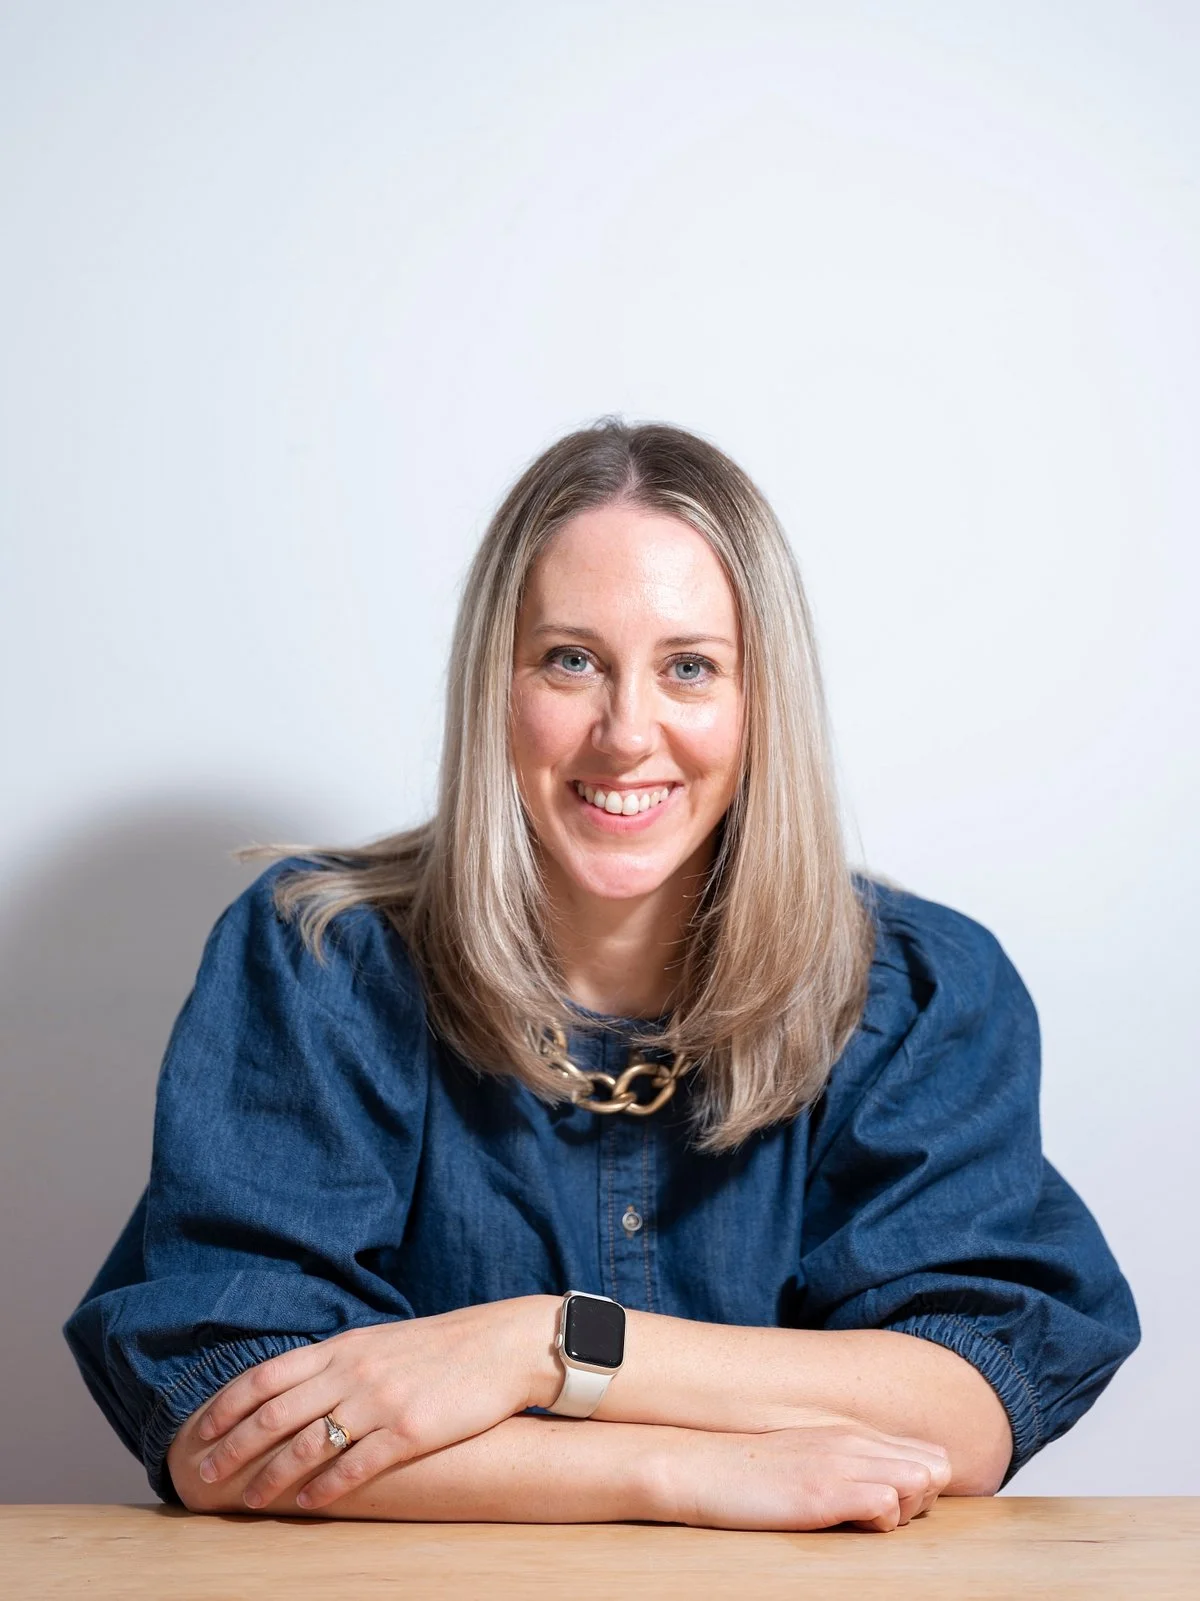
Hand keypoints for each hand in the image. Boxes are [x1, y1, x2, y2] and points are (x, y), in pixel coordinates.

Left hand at [189, 1297, 542, 1511]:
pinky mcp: (411, 1431)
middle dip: (234, 1447)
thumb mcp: (380, 1342)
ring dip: (272, 1476)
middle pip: (277, 1413)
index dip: (229, 1405)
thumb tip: (294, 1386)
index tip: (202, 1431)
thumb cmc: (440, 1347)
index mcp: (344, 1347)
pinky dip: (326, 1487)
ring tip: (250, 1501)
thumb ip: (338, 1361)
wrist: (500, 1347)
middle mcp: (354, 1371)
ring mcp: (381, 1402)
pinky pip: (357, 1464)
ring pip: (309, 1443)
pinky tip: (308, 1504)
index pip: (269, 1375)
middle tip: (205, 1476)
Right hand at [648, 1413, 952, 1531]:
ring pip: (920, 1482)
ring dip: (907, 1510)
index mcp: (854, 1435)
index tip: (898, 1506)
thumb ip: (853, 1466)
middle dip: (925, 1499)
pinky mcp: (823, 1492)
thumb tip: (891, 1493)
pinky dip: (881, 1522)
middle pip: (934, 1467)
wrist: (704, 1470)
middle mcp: (854, 1443)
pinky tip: (850, 1524)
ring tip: (866, 1521)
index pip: (930, 1454)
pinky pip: (886, 1504)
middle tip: (886, 1516)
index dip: (925, 1487)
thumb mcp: (814, 1459)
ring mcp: (840, 1465)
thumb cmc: (757, 1474)